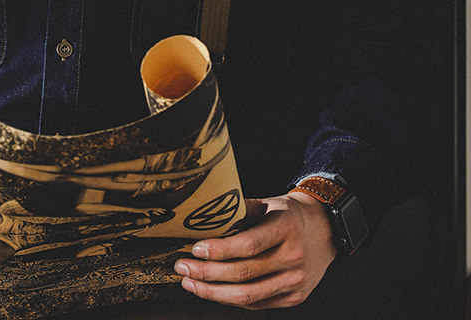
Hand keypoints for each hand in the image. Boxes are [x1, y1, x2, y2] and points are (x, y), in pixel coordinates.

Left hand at [174, 193, 336, 309]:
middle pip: (244, 273)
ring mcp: (295, 281)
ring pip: (248, 295)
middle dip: (207, 273)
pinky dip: (231, 299)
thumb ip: (238, 210)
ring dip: (213, 292)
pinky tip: (212, 290)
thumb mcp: (267, 204)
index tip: (194, 249)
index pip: (249, 244)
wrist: (325, 230)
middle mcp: (293, 257)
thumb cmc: (288, 214)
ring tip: (190, 282)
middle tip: (181, 266)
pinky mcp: (294, 297)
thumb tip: (201, 215)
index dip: (220, 250)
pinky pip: (257, 303)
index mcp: (286, 228)